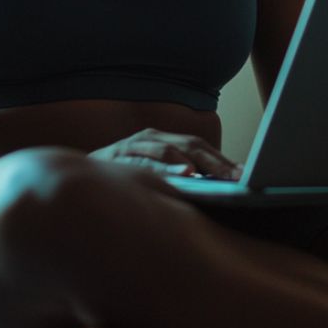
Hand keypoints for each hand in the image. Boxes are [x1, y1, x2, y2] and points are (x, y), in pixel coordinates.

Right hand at [88, 127, 243, 179]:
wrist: (80, 173)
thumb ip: (182, 177)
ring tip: (205, 174)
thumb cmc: (126, 178)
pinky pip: (142, 162)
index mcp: (167, 140)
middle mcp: (153, 138)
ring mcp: (135, 144)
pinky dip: (162, 168)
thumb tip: (220, 189)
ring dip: (187, 161)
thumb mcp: (156, 173)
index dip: (224, 160)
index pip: (202, 148)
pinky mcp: (118, 155)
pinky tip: (179, 176)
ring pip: (167, 150)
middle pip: (190, 145)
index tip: (246, 175)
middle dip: (215, 161)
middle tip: (236, 176)